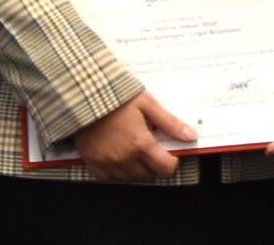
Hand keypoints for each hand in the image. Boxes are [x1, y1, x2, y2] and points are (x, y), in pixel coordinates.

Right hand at [74, 90, 194, 181]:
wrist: (83, 96)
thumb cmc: (117, 98)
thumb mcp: (148, 105)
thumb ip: (170, 123)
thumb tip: (190, 136)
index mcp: (140, 144)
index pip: (166, 168)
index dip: (172, 162)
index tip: (170, 152)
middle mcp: (124, 159)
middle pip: (148, 175)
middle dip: (154, 165)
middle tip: (151, 148)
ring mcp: (107, 163)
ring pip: (130, 178)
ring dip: (137, 168)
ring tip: (134, 148)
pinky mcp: (92, 163)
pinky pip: (109, 177)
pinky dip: (116, 170)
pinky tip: (118, 154)